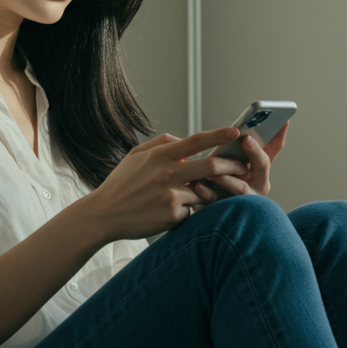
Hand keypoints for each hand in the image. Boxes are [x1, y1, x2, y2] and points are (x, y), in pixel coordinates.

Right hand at [83, 127, 248, 240]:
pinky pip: (193, 210)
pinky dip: (192, 209)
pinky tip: (182, 210)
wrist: (103, 215)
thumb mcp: (136, 155)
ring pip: (204, 191)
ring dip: (212, 192)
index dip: (218, 135)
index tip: (236, 131)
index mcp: (159, 156)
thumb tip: (184, 140)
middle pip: (210, 166)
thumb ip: (161, 143)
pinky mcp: (172, 215)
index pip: (195, 141)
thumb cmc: (121, 183)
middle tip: (242, 167)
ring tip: (217, 192)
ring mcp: (170, 195)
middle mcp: (167, 174)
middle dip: (231, 166)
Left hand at [194, 121, 287, 200]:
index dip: (279, 134)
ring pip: (242, 189)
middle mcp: (258, 184)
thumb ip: (235, 146)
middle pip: (263, 166)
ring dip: (227, 178)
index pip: (275, 147)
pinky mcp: (228, 210)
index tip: (282, 121)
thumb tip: (237, 127)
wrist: (206, 209)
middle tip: (246, 139)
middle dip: (255, 152)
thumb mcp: (229, 159)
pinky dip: (209, 194)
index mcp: (260, 168)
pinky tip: (199, 186)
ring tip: (212, 170)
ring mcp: (246, 200)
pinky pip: (219, 202)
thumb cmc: (218, 178)